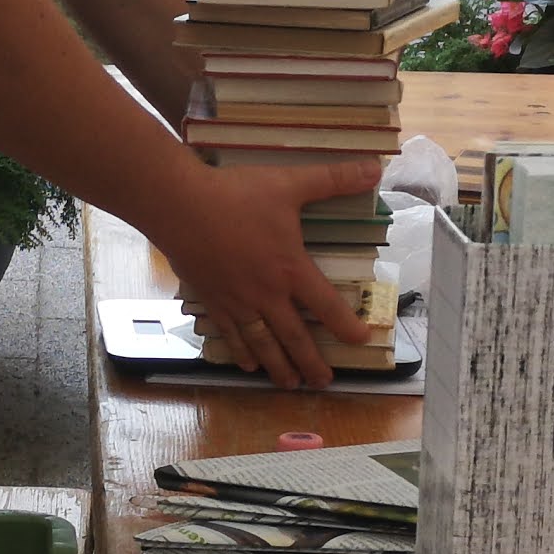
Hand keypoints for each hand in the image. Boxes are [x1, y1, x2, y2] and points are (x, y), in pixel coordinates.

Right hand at [150, 155, 387, 390]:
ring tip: (289, 385)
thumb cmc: (235, 195)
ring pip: (262, 344)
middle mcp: (267, 294)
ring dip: (278, 367)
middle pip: (294, 337)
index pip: (326, 305)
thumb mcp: (288, 183)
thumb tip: (374, 168)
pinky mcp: (212, 301)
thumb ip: (333, 179)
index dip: (346, 326)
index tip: (361, 340)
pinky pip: (231, 335)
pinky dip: (241, 352)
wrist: (180, 206)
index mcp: (290, 269)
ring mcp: (237, 302)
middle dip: (311, 362)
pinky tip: (248, 365)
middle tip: (323, 382)